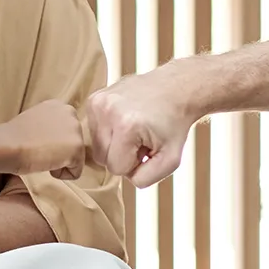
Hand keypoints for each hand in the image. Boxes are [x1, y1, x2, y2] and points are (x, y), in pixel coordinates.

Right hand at [2, 101, 86, 178]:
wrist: (9, 145)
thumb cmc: (14, 137)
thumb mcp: (35, 120)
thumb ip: (49, 125)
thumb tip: (53, 140)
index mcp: (58, 106)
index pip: (66, 131)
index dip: (53, 142)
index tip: (38, 143)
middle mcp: (70, 113)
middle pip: (73, 143)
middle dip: (59, 152)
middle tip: (40, 151)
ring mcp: (75, 130)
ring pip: (75, 158)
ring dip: (60, 162)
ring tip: (42, 157)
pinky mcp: (77, 148)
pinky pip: (75, 172)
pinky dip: (61, 174)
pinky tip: (46, 165)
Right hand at [86, 69, 195, 188]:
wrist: (175, 89)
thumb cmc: (174, 125)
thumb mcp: (171, 160)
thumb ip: (146, 179)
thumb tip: (124, 176)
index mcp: (126, 126)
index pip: (115, 168)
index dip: (134, 164)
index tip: (148, 149)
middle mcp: (107, 110)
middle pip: (102, 158)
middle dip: (122, 155)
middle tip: (142, 140)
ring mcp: (98, 102)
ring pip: (95, 145)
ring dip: (114, 144)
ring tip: (134, 130)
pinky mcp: (94, 98)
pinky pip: (93, 130)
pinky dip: (109, 131)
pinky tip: (125, 120)